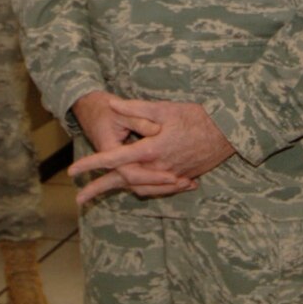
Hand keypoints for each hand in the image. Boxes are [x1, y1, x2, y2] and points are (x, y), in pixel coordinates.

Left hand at [68, 96, 234, 206]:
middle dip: (99, 189)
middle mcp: (158, 167)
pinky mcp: (182, 178)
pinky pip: (157, 189)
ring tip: (102, 194)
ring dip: (120, 191)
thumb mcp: (164, 108)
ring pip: (140, 188)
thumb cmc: (197, 116)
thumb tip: (111, 103)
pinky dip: (143, 189)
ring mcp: (171, 175)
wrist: (229, 132)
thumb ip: (135, 108)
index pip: (114, 160)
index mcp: (151, 150)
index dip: (92, 165)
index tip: (73, 172)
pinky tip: (135, 187)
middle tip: (79, 199)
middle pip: (123, 182)